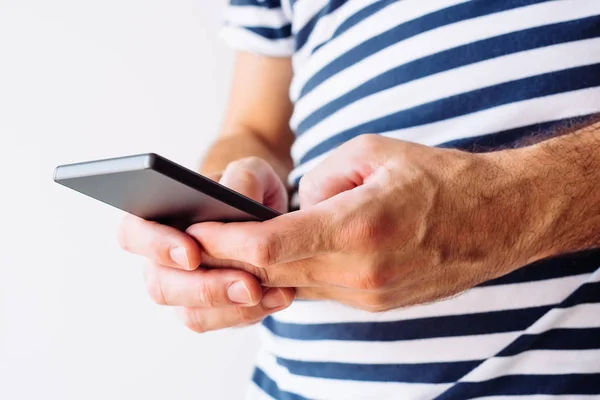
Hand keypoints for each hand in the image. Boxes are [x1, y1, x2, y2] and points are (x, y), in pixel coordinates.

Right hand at [117, 157, 293, 331]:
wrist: (269, 218)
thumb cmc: (247, 191)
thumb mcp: (251, 173)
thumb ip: (241, 178)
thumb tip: (234, 199)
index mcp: (158, 218)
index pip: (133, 233)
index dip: (156, 246)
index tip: (192, 253)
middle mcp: (162, 260)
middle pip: (160, 284)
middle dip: (204, 288)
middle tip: (246, 285)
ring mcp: (184, 289)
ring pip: (190, 313)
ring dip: (230, 308)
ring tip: (266, 292)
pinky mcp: (211, 311)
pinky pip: (220, 323)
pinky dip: (249, 314)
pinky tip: (279, 297)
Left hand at [187, 135, 540, 311]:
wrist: (499, 219)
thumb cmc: (442, 178)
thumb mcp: (373, 153)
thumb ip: (320, 180)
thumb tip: (293, 205)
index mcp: (358, 228)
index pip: (270, 247)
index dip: (225, 242)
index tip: (197, 231)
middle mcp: (361, 273)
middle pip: (272, 274)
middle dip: (230, 260)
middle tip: (199, 241)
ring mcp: (369, 295)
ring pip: (293, 287)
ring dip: (259, 270)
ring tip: (232, 248)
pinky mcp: (376, 304)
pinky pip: (320, 292)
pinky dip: (293, 276)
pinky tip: (280, 259)